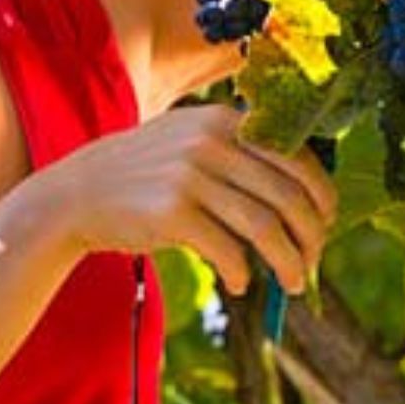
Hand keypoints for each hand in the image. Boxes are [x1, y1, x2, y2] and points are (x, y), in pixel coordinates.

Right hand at [48, 105, 335, 295]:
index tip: (325, 223)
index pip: (296, 157)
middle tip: (312, 264)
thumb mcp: (191, 141)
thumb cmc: (148, 174)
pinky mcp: (172, 211)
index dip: (321, 196)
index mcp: (224, 120)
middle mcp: (211, 142)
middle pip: (288, 196)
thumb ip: (239, 152)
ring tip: (291, 283)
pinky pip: (228, 249)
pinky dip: (244, 272)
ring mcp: (190, 175)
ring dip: (288, 262)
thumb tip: (306, 197)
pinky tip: (241, 283)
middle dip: (311, 237)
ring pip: (265, 227)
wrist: (79, 192)